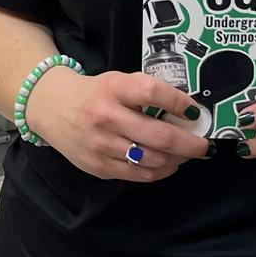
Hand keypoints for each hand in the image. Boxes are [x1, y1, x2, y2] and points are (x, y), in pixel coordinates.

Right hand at [26, 66, 208, 181]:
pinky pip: (139, 175)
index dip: (179, 102)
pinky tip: (168, 164)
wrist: (52, 108)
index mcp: (113, 89)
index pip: (152, 93)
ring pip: (152, 160)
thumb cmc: (94, 94)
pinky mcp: (99, 167)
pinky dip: (160, 171)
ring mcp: (101, 146)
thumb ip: (146, 92)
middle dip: (190, 143)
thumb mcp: (117, 81)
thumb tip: (187, 112)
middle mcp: (106, 118)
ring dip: (178, 159)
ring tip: (187, 155)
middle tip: (204, 144)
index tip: (194, 111)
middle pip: (159, 135)